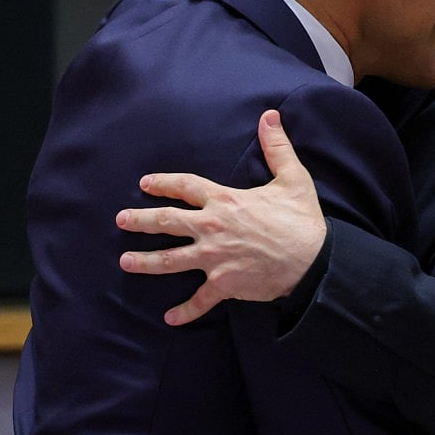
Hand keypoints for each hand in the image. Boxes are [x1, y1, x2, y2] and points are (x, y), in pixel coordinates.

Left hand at [116, 109, 326, 324]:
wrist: (313, 260)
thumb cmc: (302, 220)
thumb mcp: (293, 178)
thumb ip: (277, 147)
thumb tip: (270, 116)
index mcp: (225, 201)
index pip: (186, 186)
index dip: (164, 183)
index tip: (145, 183)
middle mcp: (212, 228)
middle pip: (167, 221)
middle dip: (140, 221)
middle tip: (121, 221)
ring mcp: (214, 258)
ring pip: (170, 260)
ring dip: (145, 262)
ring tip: (125, 262)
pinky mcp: (224, 284)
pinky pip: (200, 300)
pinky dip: (185, 311)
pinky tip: (170, 318)